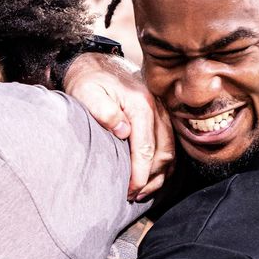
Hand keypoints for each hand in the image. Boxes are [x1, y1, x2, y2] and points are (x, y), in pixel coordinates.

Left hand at [62, 53, 174, 199]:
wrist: (98, 62)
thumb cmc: (89, 80)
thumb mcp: (87, 92)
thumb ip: (103, 111)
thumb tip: (123, 131)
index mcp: (140, 105)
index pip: (146, 148)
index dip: (140, 174)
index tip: (131, 191)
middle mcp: (157, 108)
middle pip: (163, 153)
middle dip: (151, 179)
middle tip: (134, 196)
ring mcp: (162, 112)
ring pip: (170, 151)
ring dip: (160, 175)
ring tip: (143, 191)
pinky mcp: (161, 115)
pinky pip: (170, 144)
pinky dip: (165, 164)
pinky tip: (154, 177)